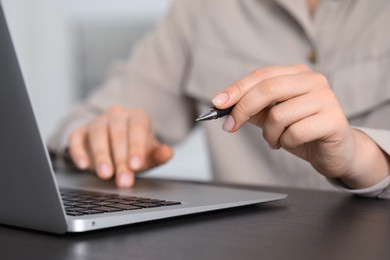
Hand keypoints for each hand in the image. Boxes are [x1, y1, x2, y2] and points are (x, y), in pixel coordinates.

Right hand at [67, 106, 172, 187]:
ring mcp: (97, 121)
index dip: (136, 147)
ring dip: (101, 156)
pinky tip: (83, 165)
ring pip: (97, 134)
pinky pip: (76, 138)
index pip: (137, 128)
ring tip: (105, 175)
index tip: (135, 165)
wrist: (116, 147)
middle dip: (120, 159)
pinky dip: (78, 151)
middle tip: (123, 180)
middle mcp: (117, 115)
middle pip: (117, 134)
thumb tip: (168, 153)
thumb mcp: (150, 154)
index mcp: (137, 117)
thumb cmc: (135, 151)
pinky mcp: (80, 131)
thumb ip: (159, 154)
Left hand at [212, 64, 389, 188]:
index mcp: (297, 74)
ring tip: (276, 140)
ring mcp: (326, 99)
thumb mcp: (273, 117)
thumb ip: (252, 109)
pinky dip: (285, 142)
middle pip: (268, 89)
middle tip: (230, 127)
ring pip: (279, 114)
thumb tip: (223, 106)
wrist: (337, 151)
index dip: (236, 89)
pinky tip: (291, 143)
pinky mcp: (333, 121)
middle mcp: (313, 81)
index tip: (217, 104)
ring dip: (269, 134)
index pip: (261, 75)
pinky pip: (294, 133)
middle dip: (242, 110)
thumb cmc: (303, 131)